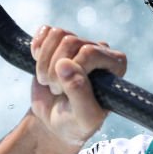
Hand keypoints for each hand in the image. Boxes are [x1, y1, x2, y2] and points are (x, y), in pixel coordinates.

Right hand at [29, 25, 126, 151]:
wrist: (55, 122)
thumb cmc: (76, 122)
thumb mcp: (84, 116)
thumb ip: (79, 93)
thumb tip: (65, 64)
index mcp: (116, 65)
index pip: (90, 52)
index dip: (72, 69)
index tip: (66, 91)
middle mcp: (100, 51)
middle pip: (71, 41)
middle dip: (55, 68)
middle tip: (56, 90)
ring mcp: (78, 46)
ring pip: (57, 34)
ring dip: (44, 61)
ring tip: (48, 81)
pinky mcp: (58, 44)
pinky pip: (46, 31)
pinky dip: (37, 47)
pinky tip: (37, 63)